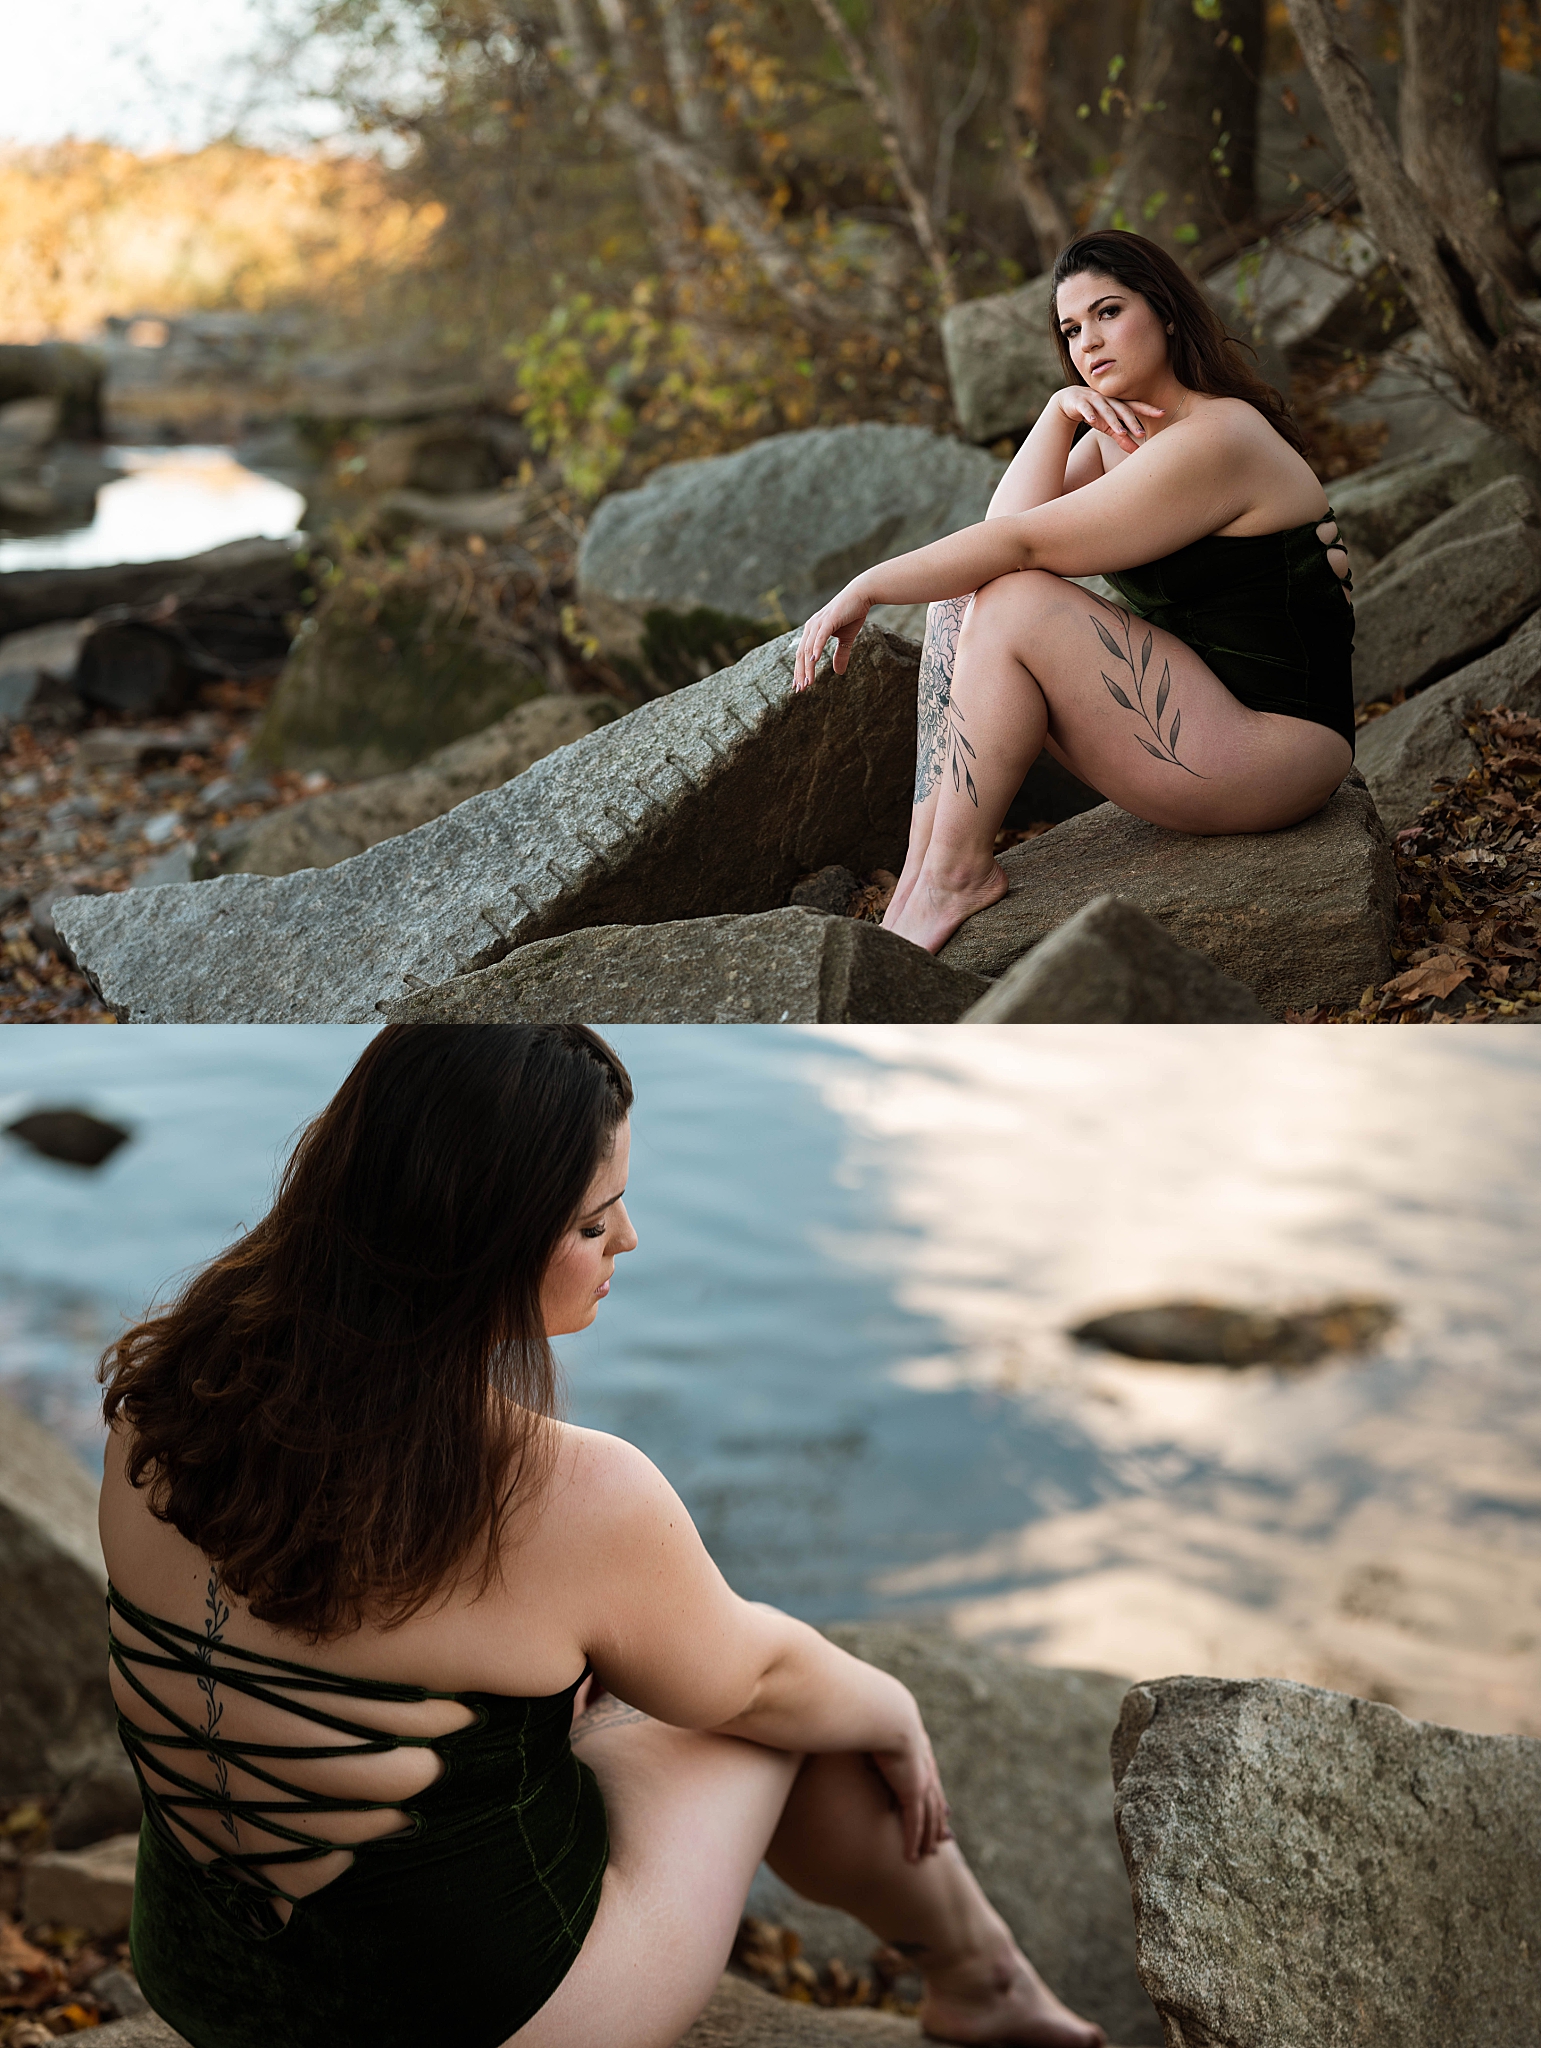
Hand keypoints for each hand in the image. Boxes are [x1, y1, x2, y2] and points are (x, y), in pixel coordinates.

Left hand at [793, 578, 871, 692]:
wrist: (862, 595)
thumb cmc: (853, 614)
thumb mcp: (846, 639)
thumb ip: (841, 655)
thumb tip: (839, 673)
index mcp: (813, 631)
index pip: (802, 654)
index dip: (800, 671)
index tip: (799, 686)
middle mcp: (811, 627)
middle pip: (801, 654)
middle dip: (800, 673)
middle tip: (800, 689)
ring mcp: (818, 623)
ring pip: (808, 649)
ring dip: (807, 667)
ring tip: (808, 682)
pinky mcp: (828, 621)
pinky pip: (819, 638)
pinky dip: (816, 649)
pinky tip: (814, 661)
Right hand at [870, 1720, 952, 1862]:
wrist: (885, 1713)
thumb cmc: (873, 1711)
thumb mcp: (872, 1723)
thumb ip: (867, 1730)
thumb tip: (853, 1728)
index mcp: (918, 1749)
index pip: (930, 1778)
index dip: (933, 1796)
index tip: (938, 1811)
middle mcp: (924, 1766)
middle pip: (936, 1801)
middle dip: (937, 1823)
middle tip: (938, 1842)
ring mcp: (921, 1780)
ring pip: (929, 1817)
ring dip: (926, 1838)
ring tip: (925, 1855)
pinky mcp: (912, 1791)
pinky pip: (915, 1823)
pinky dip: (913, 1841)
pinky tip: (910, 1858)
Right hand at [1054, 384, 1164, 454]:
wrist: (1070, 400)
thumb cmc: (1095, 413)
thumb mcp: (1108, 426)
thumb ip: (1122, 438)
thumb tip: (1136, 453)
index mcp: (1118, 404)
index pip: (1136, 406)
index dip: (1148, 409)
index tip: (1163, 413)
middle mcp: (1109, 400)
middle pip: (1123, 410)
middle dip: (1132, 421)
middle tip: (1141, 434)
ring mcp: (1094, 400)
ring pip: (1106, 411)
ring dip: (1113, 421)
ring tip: (1120, 432)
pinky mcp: (1080, 403)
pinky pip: (1086, 409)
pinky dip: (1089, 414)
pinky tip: (1092, 421)